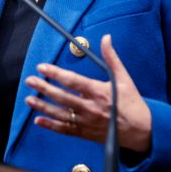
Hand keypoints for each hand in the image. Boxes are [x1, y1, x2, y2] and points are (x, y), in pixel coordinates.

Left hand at [24, 34, 151, 152]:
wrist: (141, 130)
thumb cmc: (132, 102)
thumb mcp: (124, 78)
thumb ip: (112, 58)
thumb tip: (106, 38)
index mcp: (99, 92)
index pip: (73, 81)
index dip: (56, 73)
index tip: (42, 67)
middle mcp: (91, 108)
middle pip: (62, 97)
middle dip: (44, 88)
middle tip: (30, 80)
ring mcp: (87, 122)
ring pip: (60, 114)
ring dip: (43, 107)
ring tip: (28, 99)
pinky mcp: (85, 133)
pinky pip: (65, 130)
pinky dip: (50, 126)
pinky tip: (38, 120)